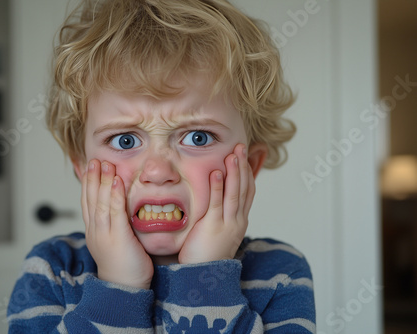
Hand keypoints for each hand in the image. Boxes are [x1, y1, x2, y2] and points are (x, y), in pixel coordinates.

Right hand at [81, 159, 153, 288]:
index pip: (88, 203)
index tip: (90, 169)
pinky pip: (115, 212)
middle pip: (90, 200)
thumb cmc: (125, 268)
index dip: (88, 185)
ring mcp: (104, 234)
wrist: (124, 289)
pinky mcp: (118, 237)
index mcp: (95, 232)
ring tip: (104, 164)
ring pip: (100, 202)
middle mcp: (96, 231)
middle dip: (92, 178)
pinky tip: (116, 181)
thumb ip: (115, 227)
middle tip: (94, 160)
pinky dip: (114, 195)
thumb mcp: (115, 243)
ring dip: (102, 181)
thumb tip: (119, 214)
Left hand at [178, 144, 254, 263]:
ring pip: (235, 193)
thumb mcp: (218, 232)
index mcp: (239, 221)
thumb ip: (219, 215)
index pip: (248, 192)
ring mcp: (227, 224)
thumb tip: (216, 201)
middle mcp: (237, 220)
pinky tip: (218, 172)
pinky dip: (219, 187)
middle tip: (241, 147)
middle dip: (243, 167)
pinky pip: (217, 203)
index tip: (246, 157)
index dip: (248, 173)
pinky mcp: (212, 226)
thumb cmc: (207, 255)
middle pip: (244, 189)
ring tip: (233, 154)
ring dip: (235, 172)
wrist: (204, 276)